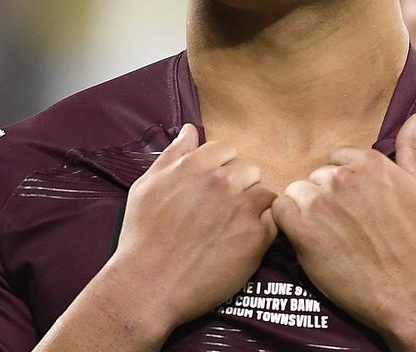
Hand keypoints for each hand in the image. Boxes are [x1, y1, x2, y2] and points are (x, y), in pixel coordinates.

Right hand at [106, 124, 277, 328]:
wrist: (149, 284)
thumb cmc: (142, 236)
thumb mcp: (146, 186)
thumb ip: (173, 155)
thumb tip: (190, 130)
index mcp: (196, 165)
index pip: (226, 150)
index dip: (220, 168)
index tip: (211, 189)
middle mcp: (222, 181)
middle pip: (248, 169)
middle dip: (239, 185)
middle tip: (222, 210)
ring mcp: (242, 208)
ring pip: (264, 193)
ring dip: (253, 206)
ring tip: (233, 227)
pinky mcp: (256, 237)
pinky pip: (273, 221)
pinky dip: (262, 229)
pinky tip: (242, 241)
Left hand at [272, 113, 415, 332]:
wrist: (409, 289)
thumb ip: (413, 150)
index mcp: (369, 162)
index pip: (337, 159)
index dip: (342, 184)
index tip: (353, 207)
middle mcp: (342, 176)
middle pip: (316, 177)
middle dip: (325, 197)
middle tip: (343, 226)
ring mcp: (320, 202)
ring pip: (297, 192)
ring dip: (305, 210)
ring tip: (326, 235)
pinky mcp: (302, 229)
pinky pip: (279, 210)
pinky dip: (287, 223)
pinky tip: (306, 238)